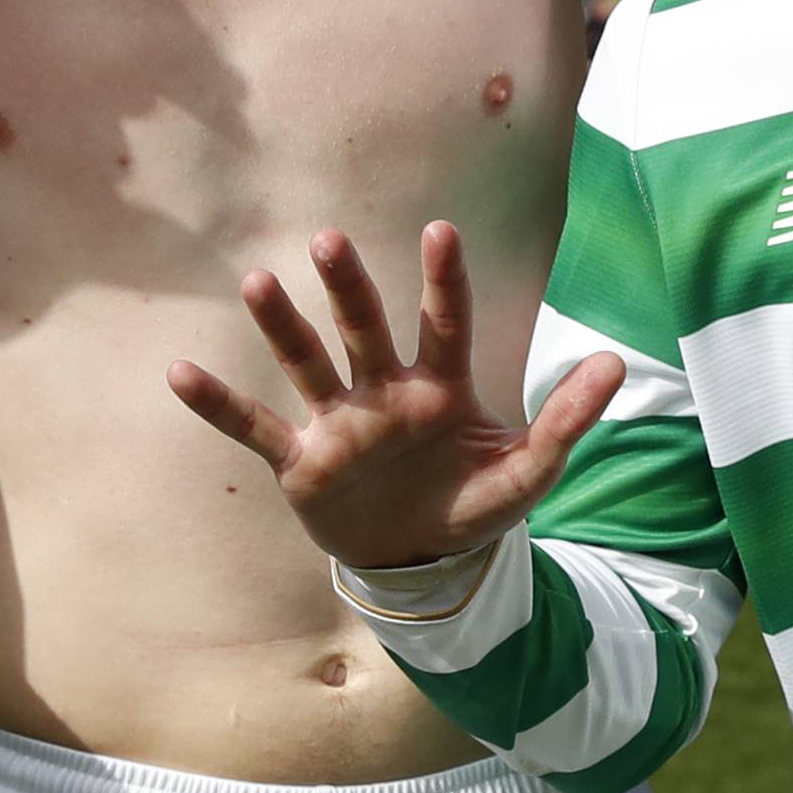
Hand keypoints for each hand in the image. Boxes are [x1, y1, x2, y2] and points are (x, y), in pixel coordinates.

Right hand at [166, 222, 621, 569]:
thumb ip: (568, 420)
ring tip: (256, 281)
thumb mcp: (527, 472)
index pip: (443, 324)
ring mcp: (338, 422)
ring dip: (281, 326)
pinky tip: (177, 373)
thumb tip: (615, 364)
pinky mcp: (302, 461)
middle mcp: (383, 391)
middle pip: (364, 329)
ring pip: (306, 362)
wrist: (420, 560)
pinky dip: (217, 405)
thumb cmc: (470, 502)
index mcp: (440, 387)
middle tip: (329, 241)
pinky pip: (253, 427)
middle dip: (349, 287)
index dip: (443, 282)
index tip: (441, 232)